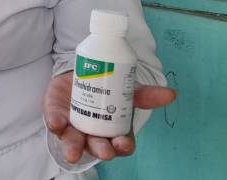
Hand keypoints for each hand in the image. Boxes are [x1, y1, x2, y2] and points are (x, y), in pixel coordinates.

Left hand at [42, 71, 175, 162]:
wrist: (80, 74)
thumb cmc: (106, 90)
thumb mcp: (126, 90)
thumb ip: (145, 94)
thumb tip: (171, 94)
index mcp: (113, 132)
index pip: (121, 145)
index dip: (122, 146)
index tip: (123, 143)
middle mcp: (92, 135)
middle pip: (97, 147)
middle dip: (101, 151)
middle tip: (104, 151)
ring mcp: (73, 128)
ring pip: (74, 142)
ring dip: (73, 148)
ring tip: (72, 152)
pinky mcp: (57, 117)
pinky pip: (55, 123)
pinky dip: (55, 124)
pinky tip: (56, 122)